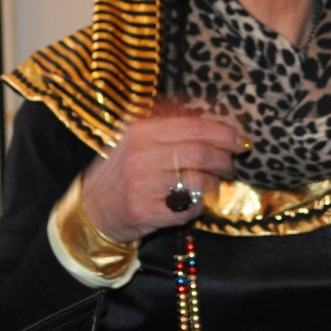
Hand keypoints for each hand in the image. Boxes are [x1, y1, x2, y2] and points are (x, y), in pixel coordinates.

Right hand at [80, 110, 244, 241]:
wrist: (91, 208)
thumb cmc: (121, 170)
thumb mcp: (135, 139)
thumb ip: (168, 126)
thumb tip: (213, 119)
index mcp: (141, 130)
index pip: (194, 127)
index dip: (223, 133)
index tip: (239, 140)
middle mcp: (141, 155)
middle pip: (201, 153)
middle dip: (224, 160)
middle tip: (230, 165)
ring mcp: (142, 184)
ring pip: (199, 181)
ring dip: (214, 183)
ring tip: (212, 183)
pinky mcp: (145, 211)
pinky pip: (189, 208)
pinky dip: (199, 205)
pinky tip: (192, 201)